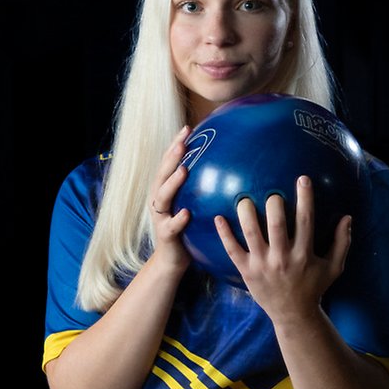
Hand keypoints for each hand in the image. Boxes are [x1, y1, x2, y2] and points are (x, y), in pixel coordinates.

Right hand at [149, 125, 192, 273]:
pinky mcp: (165, 235)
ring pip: (162, 197)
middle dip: (171, 158)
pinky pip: (171, 226)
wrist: (173, 259)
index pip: (169, 163)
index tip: (187, 128)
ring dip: (172, 183)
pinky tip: (187, 213)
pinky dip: (178, 219)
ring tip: (183, 171)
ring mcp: (160, 218)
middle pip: (162, 175)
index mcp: (165, 190)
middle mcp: (159, 200)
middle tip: (183, 143)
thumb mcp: (194, 204)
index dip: (175, 145)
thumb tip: (229, 164)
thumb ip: (202, 186)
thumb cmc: (188, 228)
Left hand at [215, 175, 351, 322]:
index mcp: (304, 254)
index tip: (302, 179)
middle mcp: (283, 258)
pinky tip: (218, 218)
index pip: (305, 220)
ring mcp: (262, 265)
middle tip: (272, 192)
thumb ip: (342, 242)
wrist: (293, 315)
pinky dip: (225, 234)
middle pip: (276, 225)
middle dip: (274, 204)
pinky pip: (232, 250)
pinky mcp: (246, 271)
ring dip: (246, 214)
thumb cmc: (314, 287)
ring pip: (251, 234)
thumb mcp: (334, 267)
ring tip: (244, 199)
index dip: (305, 198)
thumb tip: (347, 218)